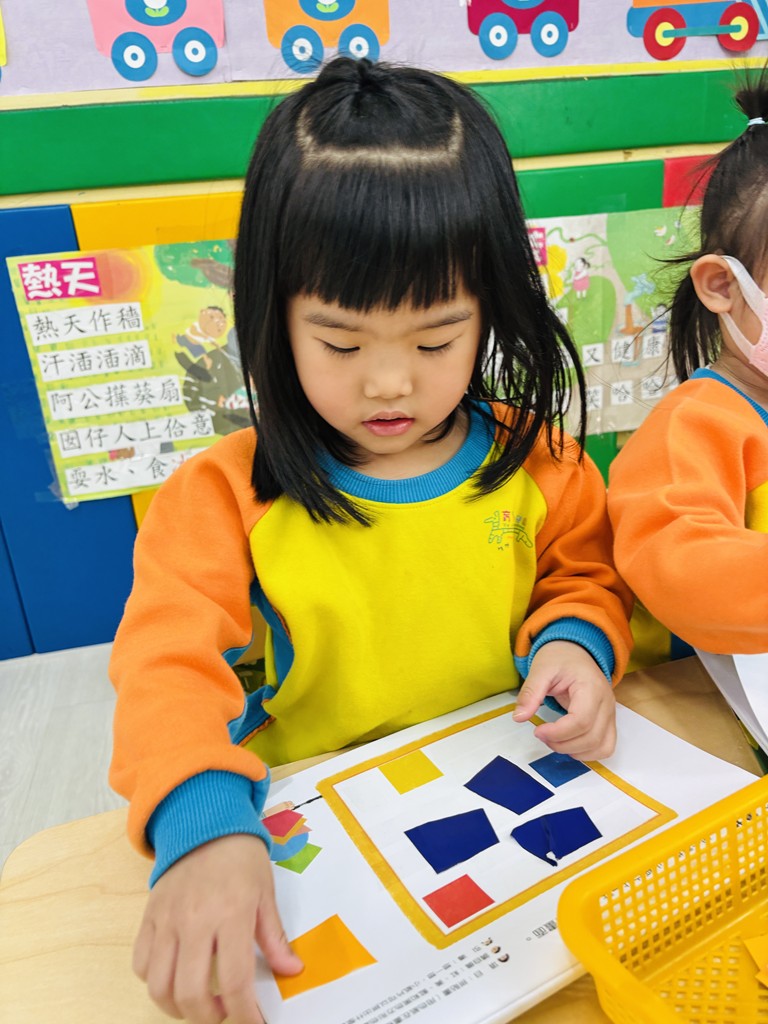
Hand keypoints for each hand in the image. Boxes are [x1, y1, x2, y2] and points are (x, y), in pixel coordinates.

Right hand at [133, 834, 302, 1023]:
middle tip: (225, 1014)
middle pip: (191, 992)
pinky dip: (155, 982)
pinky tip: (175, 978)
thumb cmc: (240, 856)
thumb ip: (275, 937)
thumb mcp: (266, 893)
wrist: (205, 822)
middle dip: (209, 1018)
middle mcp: (195, 921)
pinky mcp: (149, 917)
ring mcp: (167, 920)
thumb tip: (291, 970)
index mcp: (231, 914)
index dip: (243, 1014)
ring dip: (179, 1008)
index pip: (234, 981)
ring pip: (160, 986)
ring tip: (199, 1003)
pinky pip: (141, 964)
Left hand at [512, 641, 615, 760]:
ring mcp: (610, 713)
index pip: (581, 721)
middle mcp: (606, 703)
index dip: (558, 733)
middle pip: (591, 738)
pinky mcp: (608, 721)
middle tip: (542, 735)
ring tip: (554, 739)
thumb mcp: (541, 669)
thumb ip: (531, 693)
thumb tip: (519, 717)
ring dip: (575, 751)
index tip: (538, 731)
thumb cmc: (560, 657)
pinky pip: (606, 747)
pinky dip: (588, 753)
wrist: (575, 651)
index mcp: (591, 688)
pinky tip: (569, 744)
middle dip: (562, 744)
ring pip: (601, 747)